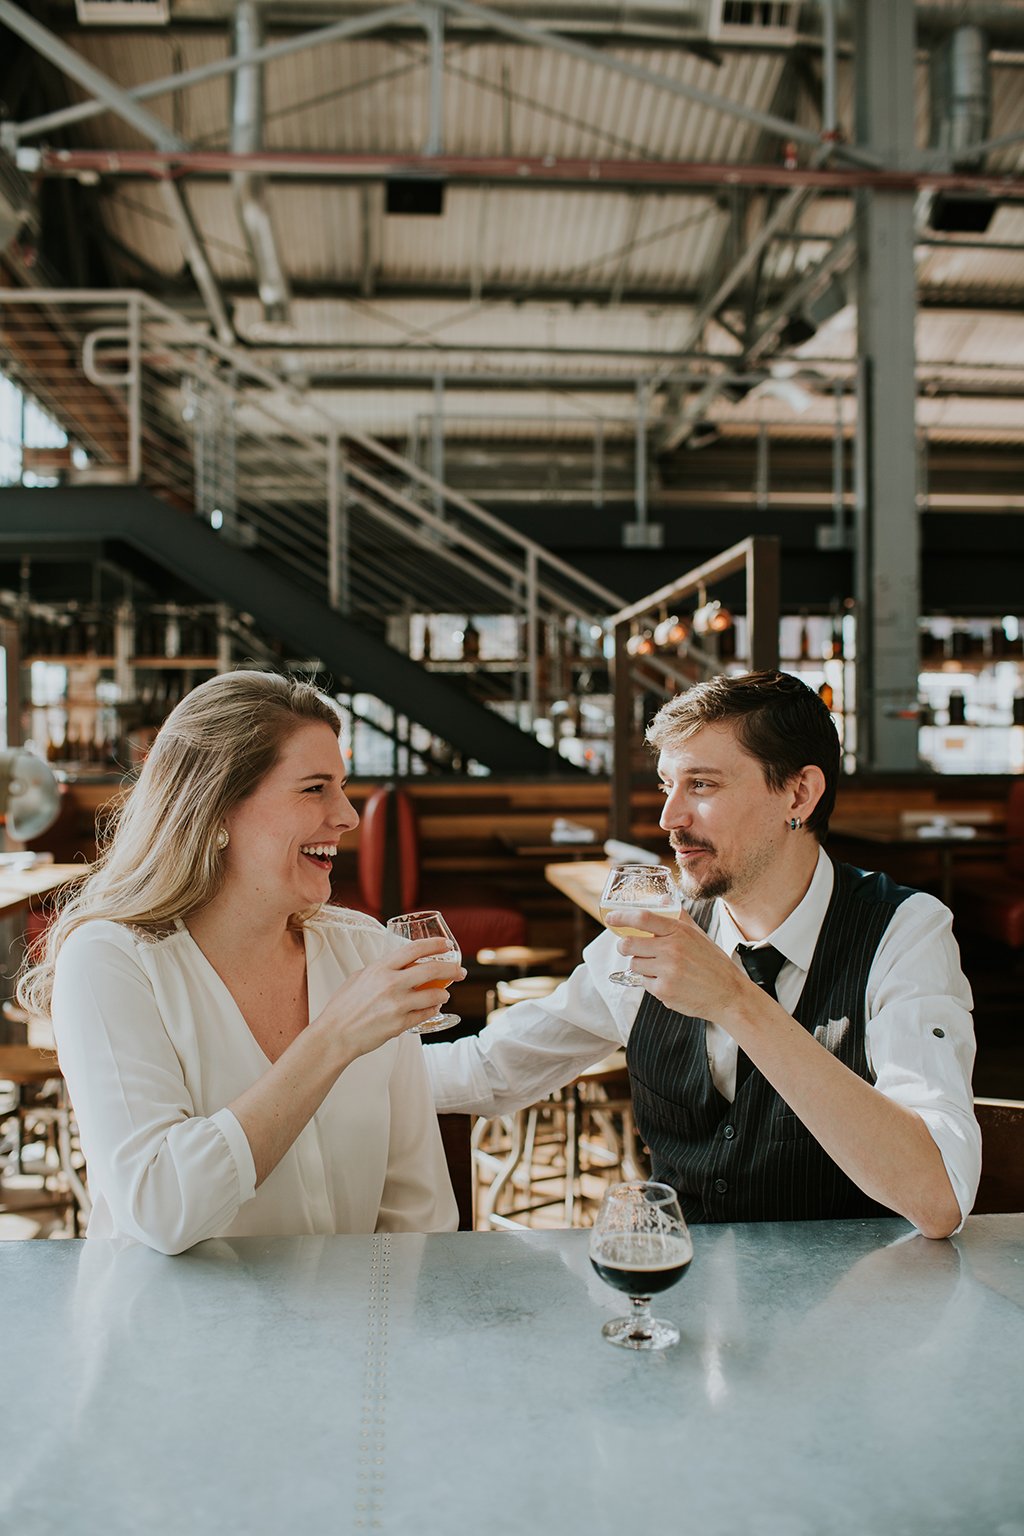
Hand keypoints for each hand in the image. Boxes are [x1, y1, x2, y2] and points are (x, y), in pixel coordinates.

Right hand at [312, 937, 465, 1062]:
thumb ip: (380, 969)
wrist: (335, 1035)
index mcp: (380, 969)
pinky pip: (425, 1014)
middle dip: (451, 969)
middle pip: (432, 970)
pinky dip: (433, 1009)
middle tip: (460, 971)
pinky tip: (433, 1007)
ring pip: (434, 994)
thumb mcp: (359, 977)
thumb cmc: (343, 1006)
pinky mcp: (400, 1024)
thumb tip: (397, 964)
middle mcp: (391, 984)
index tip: (446, 945)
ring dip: (444, 993)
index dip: (434, 945)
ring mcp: (397, 1005)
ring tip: (445, 994)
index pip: (414, 949)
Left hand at [606, 906, 750, 1023]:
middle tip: (627, 948)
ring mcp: (667, 971)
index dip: (622, 917)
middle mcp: (672, 949)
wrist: (728, 993)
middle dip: (623, 946)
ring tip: (659, 968)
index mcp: (679, 932)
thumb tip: (663, 898)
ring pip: (634, 964)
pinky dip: (651, 983)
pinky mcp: (664, 990)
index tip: (610, 918)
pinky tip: (668, 983)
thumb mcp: (698, 934)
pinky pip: (644, 983)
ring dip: (641, 966)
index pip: (643, 918)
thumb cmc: (712, 962)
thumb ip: (678, 916)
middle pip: (629, 944)